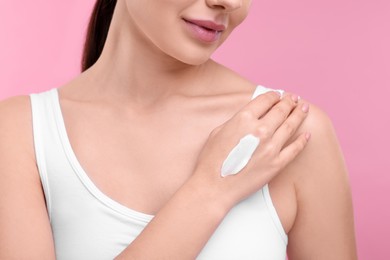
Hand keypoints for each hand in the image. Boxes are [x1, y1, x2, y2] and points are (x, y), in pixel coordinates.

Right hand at [191, 91, 309, 208]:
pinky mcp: (277, 164)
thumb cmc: (211, 160)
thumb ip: (236, 120)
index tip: (278, 95)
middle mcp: (260, 130)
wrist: (214, 187)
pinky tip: (307, 134)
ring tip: (304, 108)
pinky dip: (303, 140)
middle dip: (289, 102)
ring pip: (291, 125)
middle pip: (281, 110)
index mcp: (243, 119)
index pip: (265, 100)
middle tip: (294, 98)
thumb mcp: (218, 131)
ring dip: (299, 114)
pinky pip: (295, 149)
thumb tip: (249, 116)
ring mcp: (271, 147)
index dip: (274, 95)